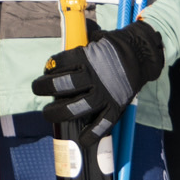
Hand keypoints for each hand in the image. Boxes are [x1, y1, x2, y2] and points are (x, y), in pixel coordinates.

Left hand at [31, 19, 164, 138]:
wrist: (141, 55)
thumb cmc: (115, 47)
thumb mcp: (96, 40)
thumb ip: (80, 49)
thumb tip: (63, 56)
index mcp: (87, 57)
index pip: (60, 63)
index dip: (49, 66)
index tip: (46, 70)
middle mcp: (93, 77)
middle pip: (62, 86)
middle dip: (44, 88)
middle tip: (37, 89)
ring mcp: (104, 94)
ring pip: (76, 107)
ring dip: (58, 112)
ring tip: (47, 114)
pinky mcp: (116, 106)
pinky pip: (103, 124)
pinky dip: (92, 134)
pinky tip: (82, 139)